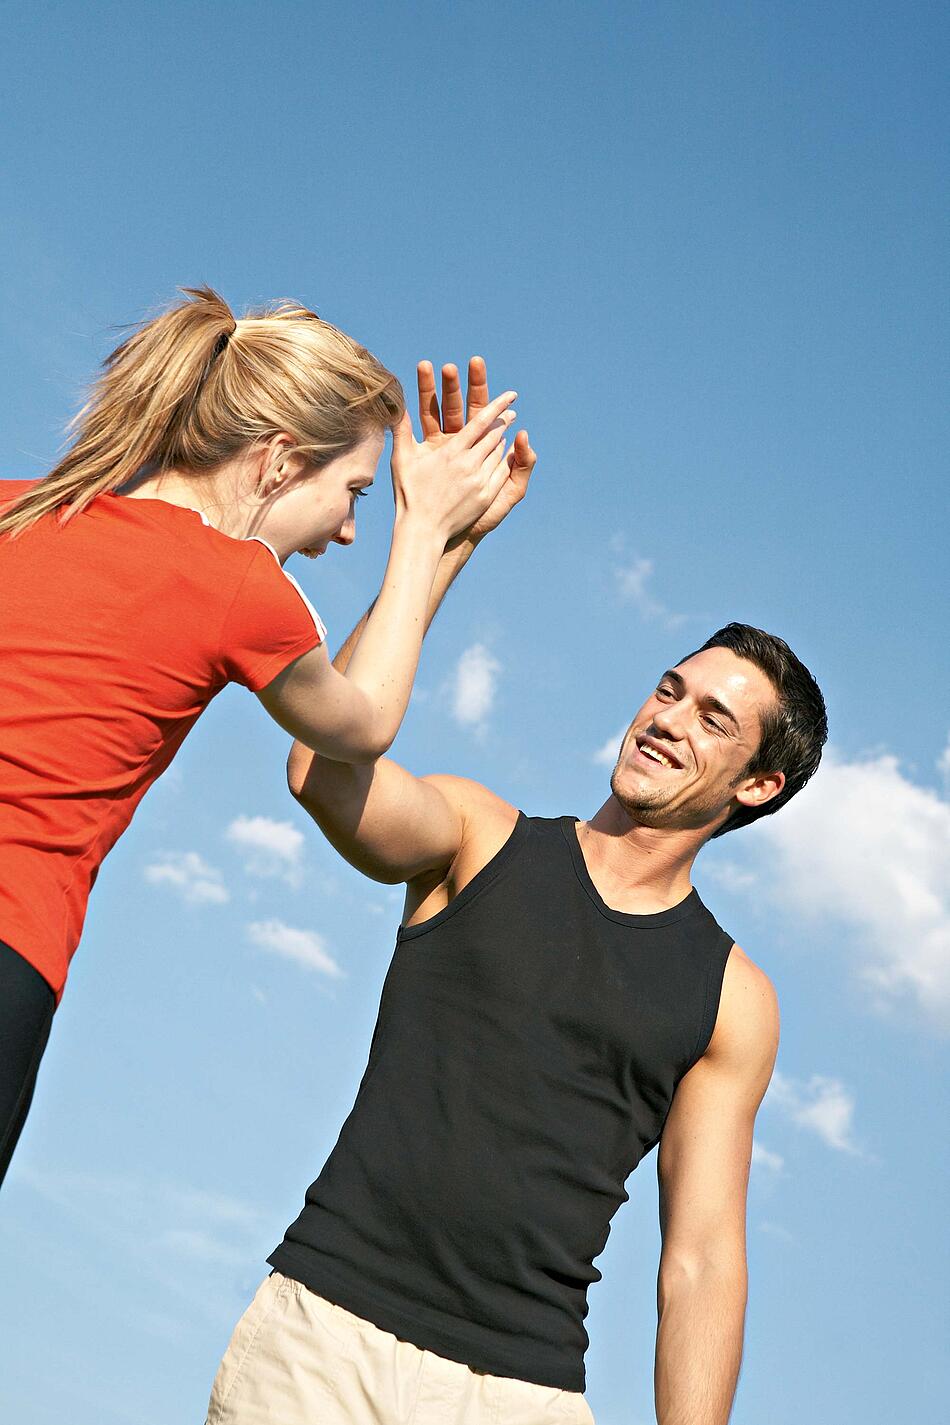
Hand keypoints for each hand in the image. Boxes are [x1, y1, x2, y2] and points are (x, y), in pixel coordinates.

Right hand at [417, 357, 536, 546]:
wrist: (422, 530)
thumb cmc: (408, 493)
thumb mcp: (402, 459)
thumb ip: (402, 429)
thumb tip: (395, 403)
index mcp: (451, 452)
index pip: (482, 421)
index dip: (498, 406)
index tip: (511, 395)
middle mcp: (469, 464)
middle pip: (494, 435)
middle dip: (503, 422)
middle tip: (510, 413)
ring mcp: (480, 481)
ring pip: (498, 453)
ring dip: (503, 440)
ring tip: (504, 433)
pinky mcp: (485, 496)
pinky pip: (499, 472)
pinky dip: (502, 460)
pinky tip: (500, 456)